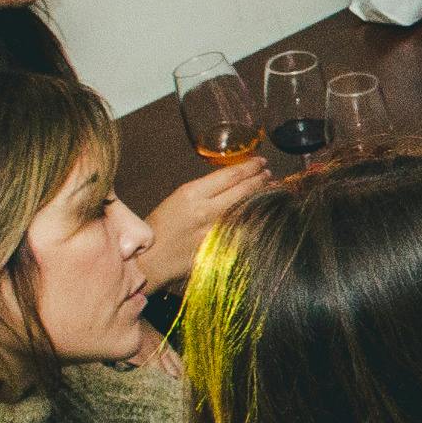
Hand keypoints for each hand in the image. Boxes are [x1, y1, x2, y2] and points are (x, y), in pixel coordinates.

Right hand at [136, 155, 271, 289]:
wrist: (148, 260)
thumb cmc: (159, 229)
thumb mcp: (177, 200)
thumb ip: (204, 192)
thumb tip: (230, 183)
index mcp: (192, 194)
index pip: (229, 175)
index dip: (249, 167)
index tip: (260, 162)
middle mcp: (205, 211)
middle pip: (242, 191)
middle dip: (260, 179)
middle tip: (270, 173)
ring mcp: (214, 231)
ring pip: (246, 210)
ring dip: (262, 199)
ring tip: (273, 190)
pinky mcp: (219, 248)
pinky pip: (243, 232)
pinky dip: (255, 222)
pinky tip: (265, 216)